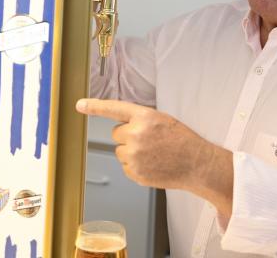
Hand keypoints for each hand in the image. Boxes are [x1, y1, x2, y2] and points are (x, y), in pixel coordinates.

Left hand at [76, 98, 233, 215]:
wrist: (197, 164)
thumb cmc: (182, 141)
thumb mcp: (162, 120)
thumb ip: (140, 120)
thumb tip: (123, 126)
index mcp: (144, 117)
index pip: (114, 108)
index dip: (94, 107)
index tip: (80, 105)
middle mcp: (136, 134)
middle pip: (116, 133)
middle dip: (127, 136)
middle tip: (148, 141)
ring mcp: (134, 155)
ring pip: (120, 151)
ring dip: (131, 152)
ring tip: (153, 154)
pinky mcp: (134, 172)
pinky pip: (125, 166)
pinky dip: (135, 166)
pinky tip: (153, 164)